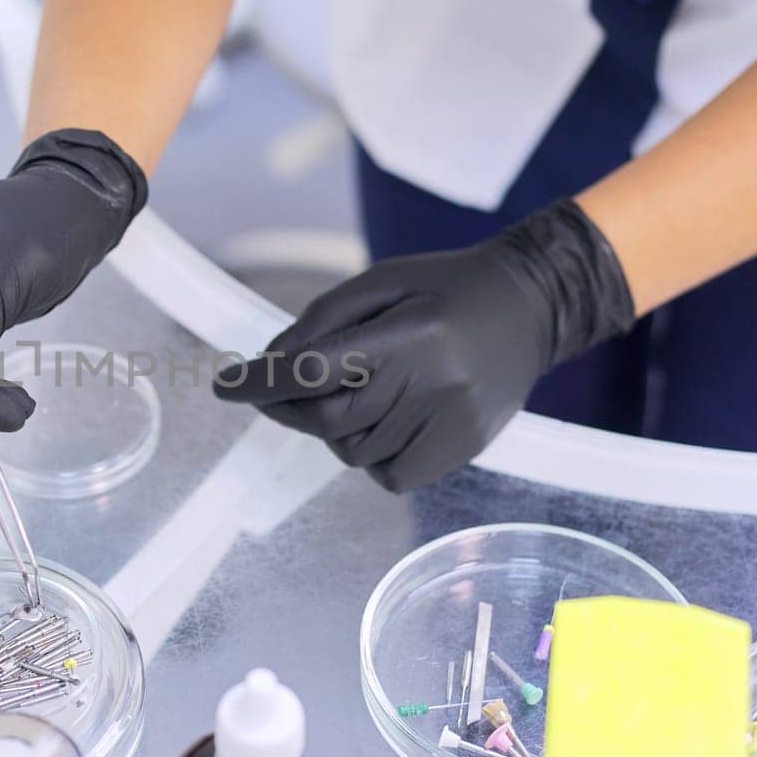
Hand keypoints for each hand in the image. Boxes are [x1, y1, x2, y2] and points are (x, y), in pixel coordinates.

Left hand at [214, 200, 635, 491]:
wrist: (530, 306)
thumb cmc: (445, 288)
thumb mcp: (381, 280)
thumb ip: (322, 320)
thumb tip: (269, 363)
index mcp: (410, 332)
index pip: (313, 368)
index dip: (260, 382)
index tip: (226, 386)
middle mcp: (434, 382)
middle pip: (328, 418)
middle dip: (287, 407)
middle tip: (275, 390)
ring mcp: (453, 422)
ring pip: (353, 452)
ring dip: (331, 430)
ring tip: (351, 393)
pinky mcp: (464, 448)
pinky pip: (390, 476)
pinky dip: (369, 457)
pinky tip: (380, 423)